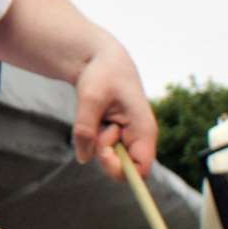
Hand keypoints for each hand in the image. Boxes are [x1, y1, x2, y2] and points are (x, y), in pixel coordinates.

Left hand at [72, 44, 157, 180]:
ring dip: (96, 141)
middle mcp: (139, 138)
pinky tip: (96, 115)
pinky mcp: (115, 136)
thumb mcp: (90, 97)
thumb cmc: (102, 73)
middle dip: (104, 154)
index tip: (102, 153)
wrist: (102, 58)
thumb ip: (85, 128)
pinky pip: (100, 148)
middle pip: (123, 168)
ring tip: (98, 114)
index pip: (142, 169)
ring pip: (108, 158)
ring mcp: (127, 138)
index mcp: (144, 129)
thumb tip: (83, 159)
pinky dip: (92, 136)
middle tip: (95, 129)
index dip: (121, 170)